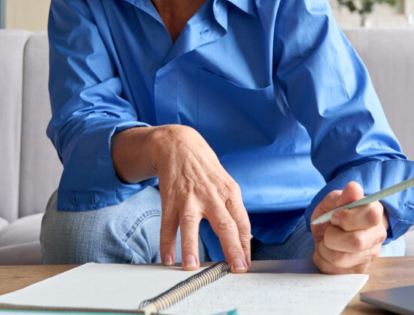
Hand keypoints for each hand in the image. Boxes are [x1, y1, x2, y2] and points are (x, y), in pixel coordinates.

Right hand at [151, 125, 251, 272]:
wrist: (180, 145)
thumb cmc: (206, 170)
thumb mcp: (226, 185)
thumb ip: (234, 210)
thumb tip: (246, 238)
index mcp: (229, 193)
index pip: (242, 223)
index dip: (245, 245)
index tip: (245, 265)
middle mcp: (211, 196)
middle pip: (225, 225)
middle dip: (232, 248)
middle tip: (236, 269)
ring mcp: (189, 198)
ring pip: (191, 224)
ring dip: (191, 247)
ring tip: (191, 266)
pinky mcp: (170, 199)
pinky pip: (168, 224)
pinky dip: (166, 243)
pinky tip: (167, 258)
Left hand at [310, 181, 389, 274]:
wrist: (329, 233)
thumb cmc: (333, 215)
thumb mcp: (332, 202)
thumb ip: (341, 197)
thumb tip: (354, 188)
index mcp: (375, 213)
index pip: (371, 215)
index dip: (347, 217)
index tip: (334, 216)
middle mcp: (377, 236)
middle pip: (356, 242)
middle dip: (332, 236)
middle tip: (328, 231)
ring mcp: (369, 256)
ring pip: (341, 258)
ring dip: (324, 249)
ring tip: (326, 242)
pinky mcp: (358, 271)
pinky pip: (334, 271)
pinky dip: (323, 260)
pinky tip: (327, 253)